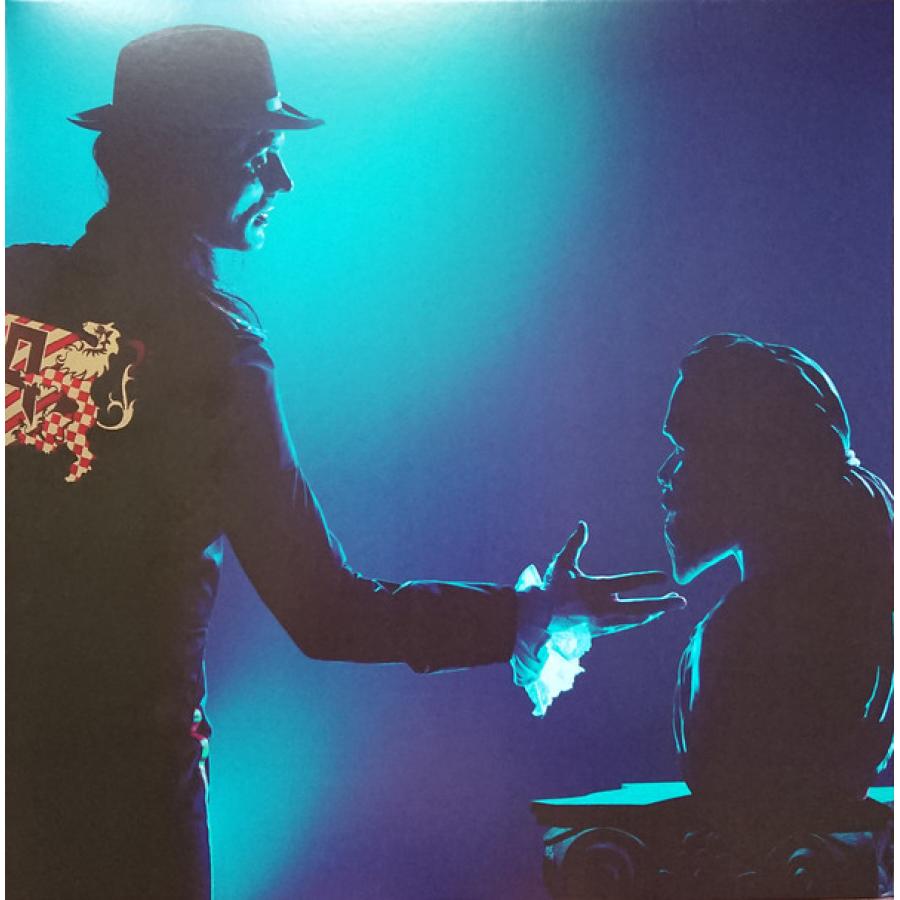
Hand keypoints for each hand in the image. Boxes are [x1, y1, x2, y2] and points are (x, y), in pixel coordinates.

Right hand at [540, 521, 685, 635]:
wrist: (539, 618)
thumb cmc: (552, 587)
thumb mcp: (562, 563)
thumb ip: (575, 543)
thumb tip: (583, 524)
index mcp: (595, 589)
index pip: (627, 583)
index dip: (647, 580)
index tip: (664, 577)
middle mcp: (603, 608)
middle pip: (641, 608)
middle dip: (663, 605)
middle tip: (681, 601)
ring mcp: (604, 622)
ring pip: (636, 618)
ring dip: (655, 611)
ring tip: (669, 604)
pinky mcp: (601, 631)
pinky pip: (626, 624)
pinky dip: (640, 618)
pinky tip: (649, 613)